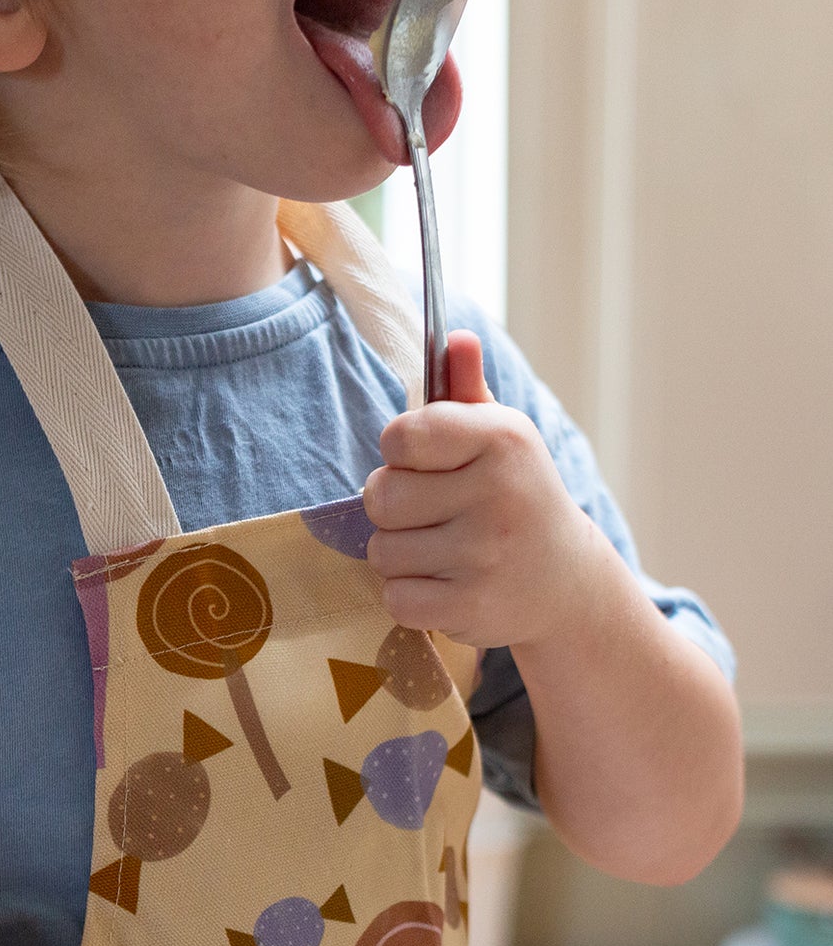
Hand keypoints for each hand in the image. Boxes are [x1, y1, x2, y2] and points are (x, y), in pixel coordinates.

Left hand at [362, 330, 597, 648]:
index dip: (399, 451)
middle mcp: (498, 494)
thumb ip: (464, 393)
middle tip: (432, 513)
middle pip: (380, 497)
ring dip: (402, 555)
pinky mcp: (471, 607)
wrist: (565, 583)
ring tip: (445, 552)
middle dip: (394, 508)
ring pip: (383, 551)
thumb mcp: (500, 440)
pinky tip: (446, 586)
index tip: (424, 461)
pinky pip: (396, 598)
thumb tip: (455, 338)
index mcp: (502, 440)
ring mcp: (485, 555)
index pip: (402, 434)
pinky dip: (410, 597)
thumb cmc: (514, 497)